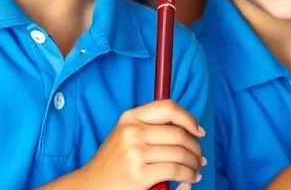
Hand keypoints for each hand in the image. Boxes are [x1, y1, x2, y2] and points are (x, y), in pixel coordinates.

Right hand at [78, 99, 204, 188]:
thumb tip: (187, 130)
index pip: (167, 108)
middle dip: (195, 146)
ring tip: (197, 168)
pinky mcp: (140, 174)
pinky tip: (190, 178)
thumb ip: (150, 129)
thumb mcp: (126, 137)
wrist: (91, 186)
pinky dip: (188, 175)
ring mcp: (136, 153)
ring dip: (194, 162)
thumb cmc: (113, 163)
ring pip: (179, 152)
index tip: (199, 131)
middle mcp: (132, 131)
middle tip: (200, 156)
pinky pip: (175, 170)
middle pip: (178, 133)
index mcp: (130, 118)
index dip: (188, 118)